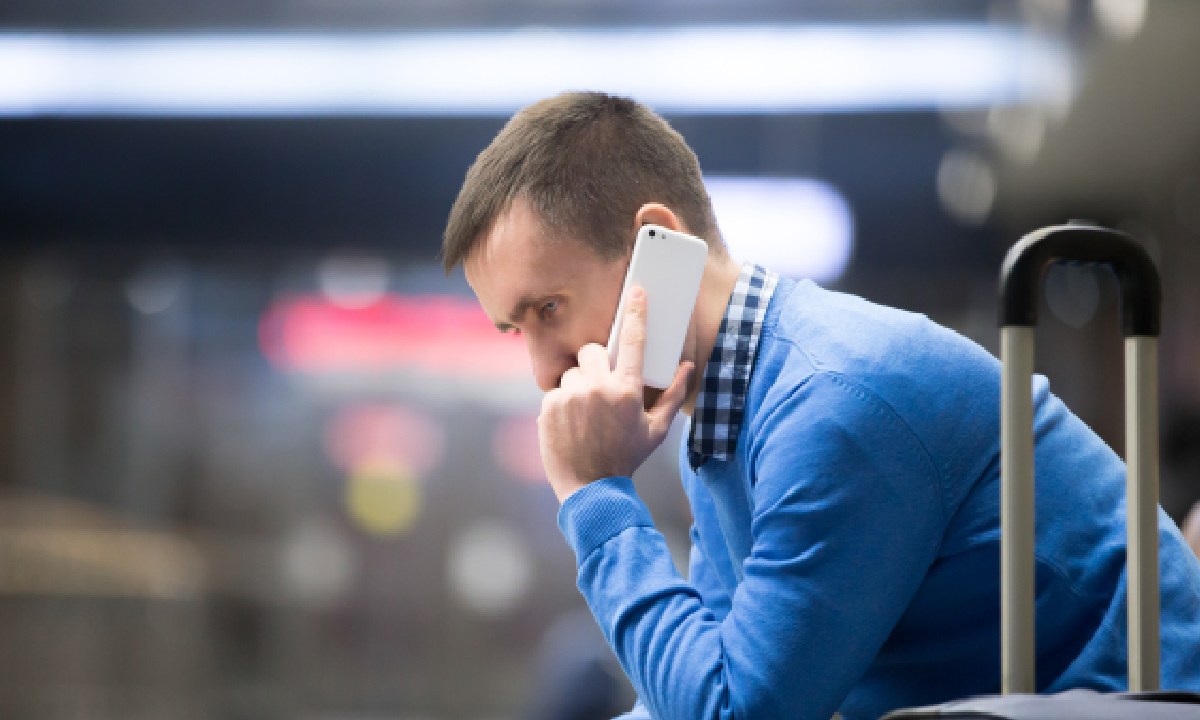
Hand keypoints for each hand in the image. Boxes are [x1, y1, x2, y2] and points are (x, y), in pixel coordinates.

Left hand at [537, 286, 692, 502]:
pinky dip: (563, 403)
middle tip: (600, 388)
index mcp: (627, 391)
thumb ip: (672, 395)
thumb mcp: (656, 430)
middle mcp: (598, 389)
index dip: (636, 313)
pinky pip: (556, 391)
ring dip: (579, 386)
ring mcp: (571, 396)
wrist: (590, 488)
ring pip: (572, 372)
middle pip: (592, 351)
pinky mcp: (549, 405)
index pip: (633, 342)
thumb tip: (686, 366)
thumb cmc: (627, 457)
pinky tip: (571, 425)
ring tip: (585, 415)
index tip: (637, 292)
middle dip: (596, 364)